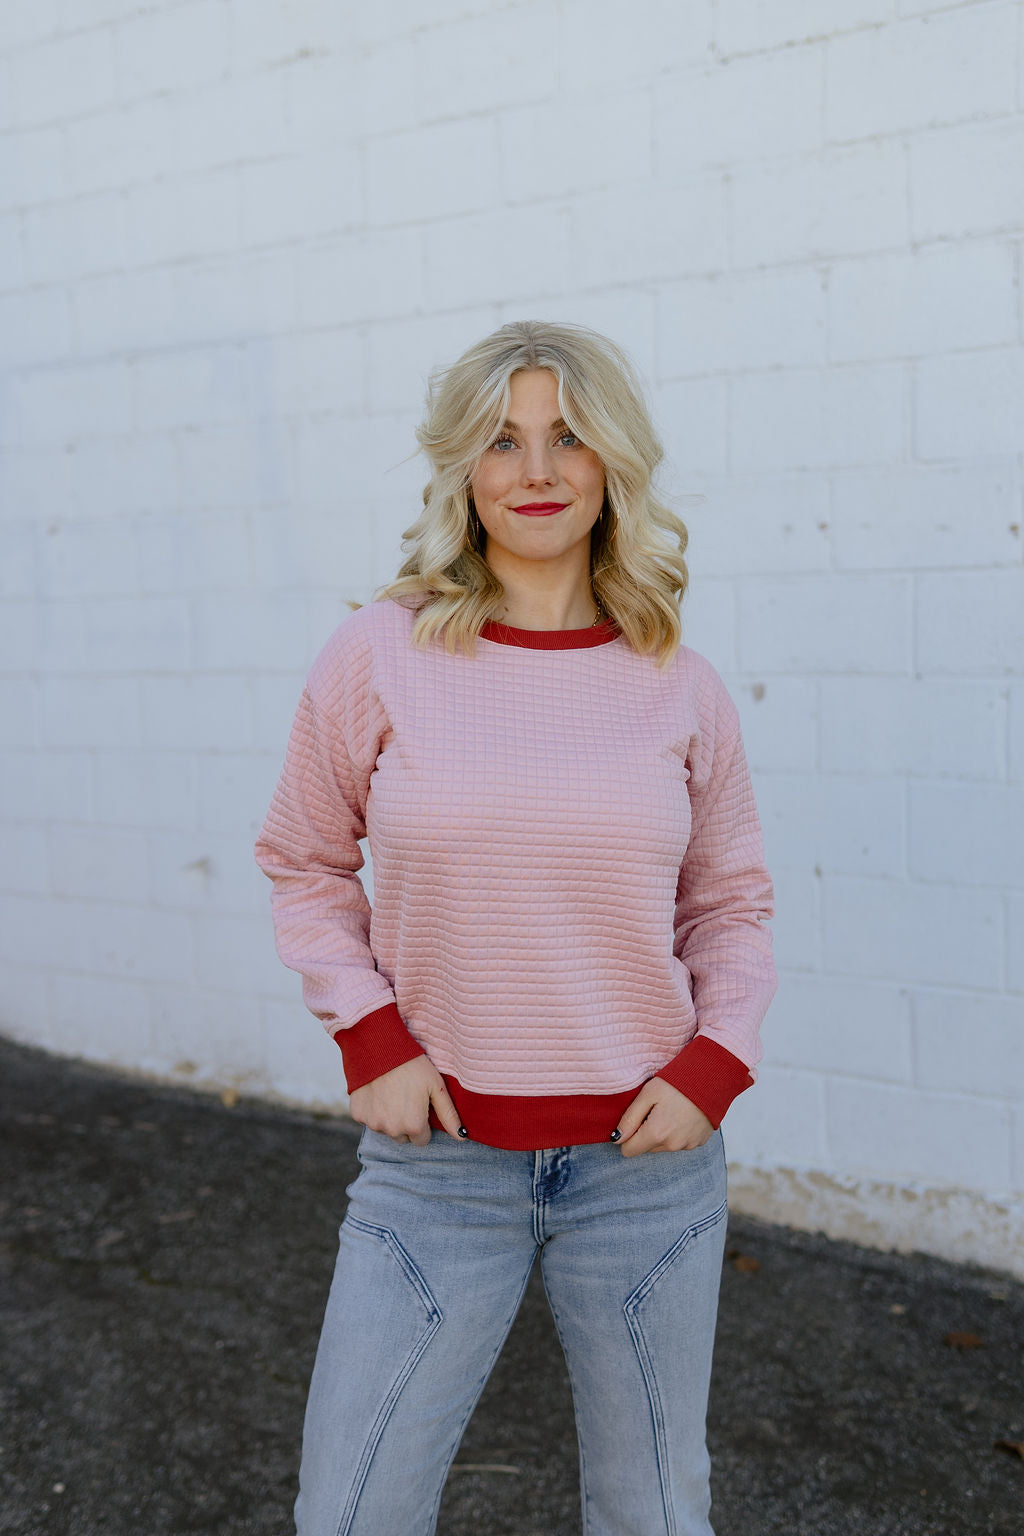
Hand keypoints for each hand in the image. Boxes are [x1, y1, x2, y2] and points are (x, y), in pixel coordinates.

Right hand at [348, 1055, 463, 1145]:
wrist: (380, 1047)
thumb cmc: (413, 1065)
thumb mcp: (436, 1087)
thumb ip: (449, 1115)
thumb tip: (463, 1137)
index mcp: (414, 1126)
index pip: (422, 1140)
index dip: (423, 1123)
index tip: (420, 1106)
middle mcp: (392, 1130)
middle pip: (403, 1137)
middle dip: (405, 1123)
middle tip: (406, 1098)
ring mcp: (373, 1123)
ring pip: (385, 1129)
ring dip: (389, 1117)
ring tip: (392, 1093)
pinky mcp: (357, 1114)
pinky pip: (368, 1119)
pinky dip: (373, 1110)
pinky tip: (377, 1091)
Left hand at [613, 1077, 713, 1157]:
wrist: (712, 1079)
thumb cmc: (677, 1083)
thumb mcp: (647, 1094)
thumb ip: (629, 1119)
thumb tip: (615, 1138)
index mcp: (656, 1133)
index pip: (628, 1151)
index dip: (627, 1136)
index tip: (634, 1120)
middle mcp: (672, 1145)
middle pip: (646, 1148)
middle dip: (646, 1133)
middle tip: (655, 1110)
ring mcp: (687, 1145)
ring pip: (663, 1146)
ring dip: (662, 1133)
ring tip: (670, 1110)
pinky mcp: (699, 1142)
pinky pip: (680, 1143)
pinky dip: (678, 1132)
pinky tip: (683, 1115)